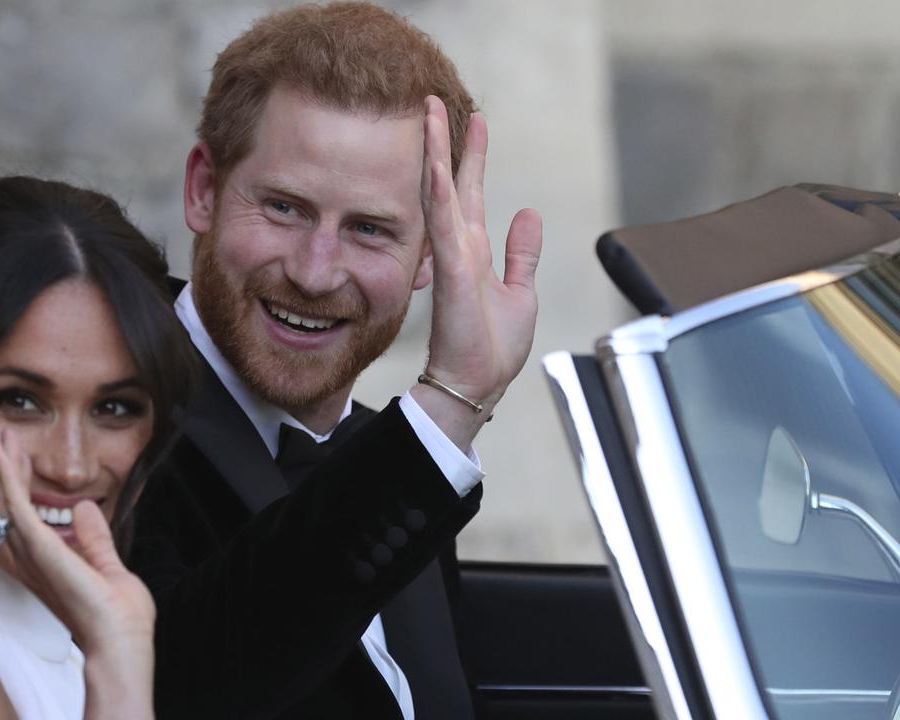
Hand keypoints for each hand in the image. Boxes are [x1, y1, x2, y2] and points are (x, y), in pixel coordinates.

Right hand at [0, 430, 154, 659]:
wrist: (121, 643)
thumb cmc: (118, 619)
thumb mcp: (108, 567)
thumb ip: (94, 539)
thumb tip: (86, 508)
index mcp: (46, 564)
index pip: (24, 516)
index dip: (20, 483)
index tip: (22, 456)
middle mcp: (31, 560)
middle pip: (7, 506)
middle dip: (4, 469)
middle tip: (0, 436)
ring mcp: (33, 555)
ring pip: (5, 502)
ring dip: (1, 467)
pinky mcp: (40, 549)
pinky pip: (15, 506)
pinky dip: (7, 476)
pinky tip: (2, 454)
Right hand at [417, 96, 542, 434]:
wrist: (476, 384)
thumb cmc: (493, 348)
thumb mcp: (520, 292)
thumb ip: (522, 253)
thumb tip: (529, 214)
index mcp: (474, 252)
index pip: (470, 193)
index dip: (472, 156)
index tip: (473, 121)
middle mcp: (458, 248)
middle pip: (451, 182)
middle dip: (446, 141)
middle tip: (436, 101)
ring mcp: (452, 257)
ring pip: (440, 193)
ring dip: (436, 153)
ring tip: (431, 115)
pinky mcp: (452, 273)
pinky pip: (443, 224)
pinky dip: (439, 193)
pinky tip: (437, 164)